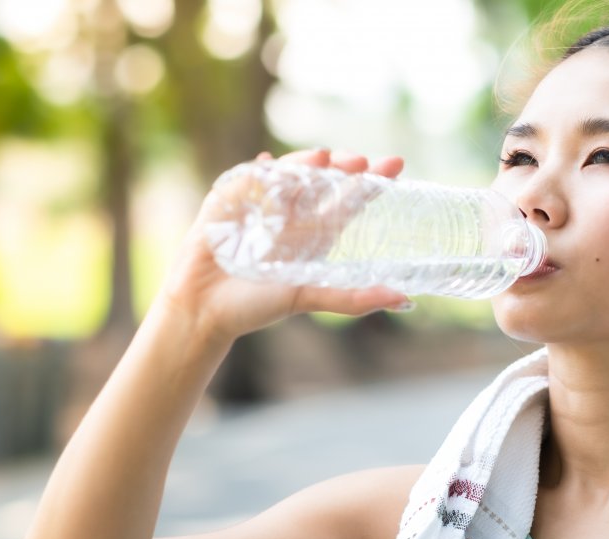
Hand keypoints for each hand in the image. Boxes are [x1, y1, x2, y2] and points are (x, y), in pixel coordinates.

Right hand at [158, 149, 411, 344]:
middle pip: (322, 179)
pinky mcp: (229, 200)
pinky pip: (246, 179)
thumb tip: (404, 300)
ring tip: (323, 158)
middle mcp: (291, 214)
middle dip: (342, 165)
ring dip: (305, 162)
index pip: (348, 200)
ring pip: (288, 173)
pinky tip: (268, 163)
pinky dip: (259, 171)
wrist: (204, 311)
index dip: (371, 182)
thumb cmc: (255, 306)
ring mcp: (260, 204)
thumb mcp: (309, 297)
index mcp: (314, 233)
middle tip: (360, 161)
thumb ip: (354, 299)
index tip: (396, 164)